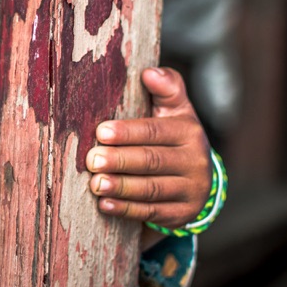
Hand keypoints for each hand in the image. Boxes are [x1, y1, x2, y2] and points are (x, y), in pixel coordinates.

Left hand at [85, 67, 211, 231]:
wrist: (195, 177)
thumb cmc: (172, 135)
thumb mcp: (174, 110)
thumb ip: (166, 88)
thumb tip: (150, 72)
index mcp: (189, 132)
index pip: (155, 131)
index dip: (128, 132)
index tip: (101, 132)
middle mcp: (195, 162)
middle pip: (152, 161)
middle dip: (119, 161)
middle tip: (91, 160)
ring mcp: (192, 191)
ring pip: (152, 190)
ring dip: (121, 187)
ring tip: (95, 184)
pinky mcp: (183, 215)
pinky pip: (152, 212)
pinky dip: (126, 209)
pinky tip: (105, 205)